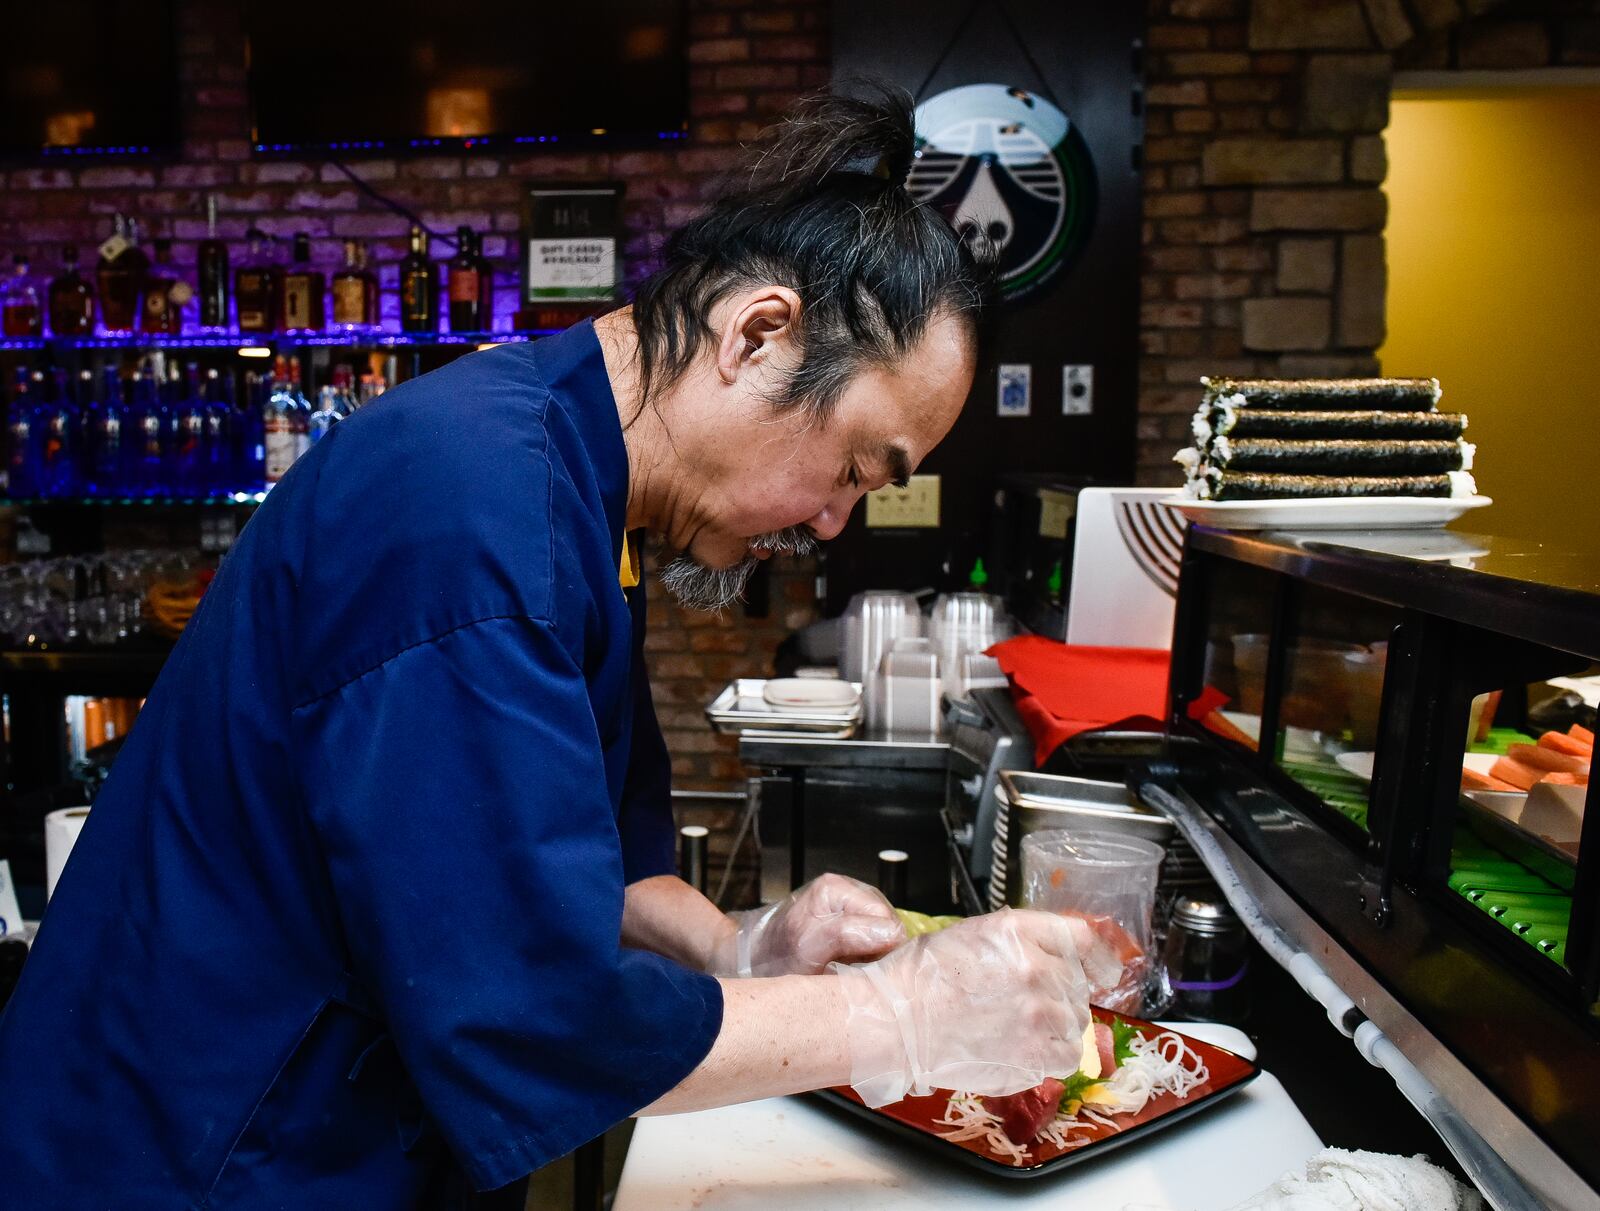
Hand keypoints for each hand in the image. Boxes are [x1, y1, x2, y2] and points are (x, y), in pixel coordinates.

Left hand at [709, 873, 906, 977]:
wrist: (748, 962)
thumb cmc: (772, 958)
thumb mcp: (807, 949)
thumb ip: (847, 935)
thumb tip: (892, 934)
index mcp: (835, 889)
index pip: (887, 921)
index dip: (882, 951)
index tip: (861, 969)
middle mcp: (845, 890)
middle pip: (887, 926)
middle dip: (876, 952)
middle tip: (848, 970)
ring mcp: (847, 904)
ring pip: (881, 935)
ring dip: (869, 955)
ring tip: (842, 966)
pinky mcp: (847, 919)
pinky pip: (870, 939)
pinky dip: (862, 955)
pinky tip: (842, 963)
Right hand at [830, 909, 1091, 1107]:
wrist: (897, 1024)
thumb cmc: (921, 979)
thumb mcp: (973, 936)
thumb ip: (1022, 942)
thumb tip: (1055, 957)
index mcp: (1019, 931)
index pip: (1081, 938)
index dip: (1096, 955)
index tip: (1103, 969)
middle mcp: (1037, 969)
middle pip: (1077, 982)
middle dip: (1058, 992)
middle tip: (1022, 1003)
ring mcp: (1040, 1014)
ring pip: (1076, 1020)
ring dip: (1055, 1024)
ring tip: (1014, 1027)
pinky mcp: (1037, 1055)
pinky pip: (1068, 1054)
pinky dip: (1052, 1054)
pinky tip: (1021, 1048)